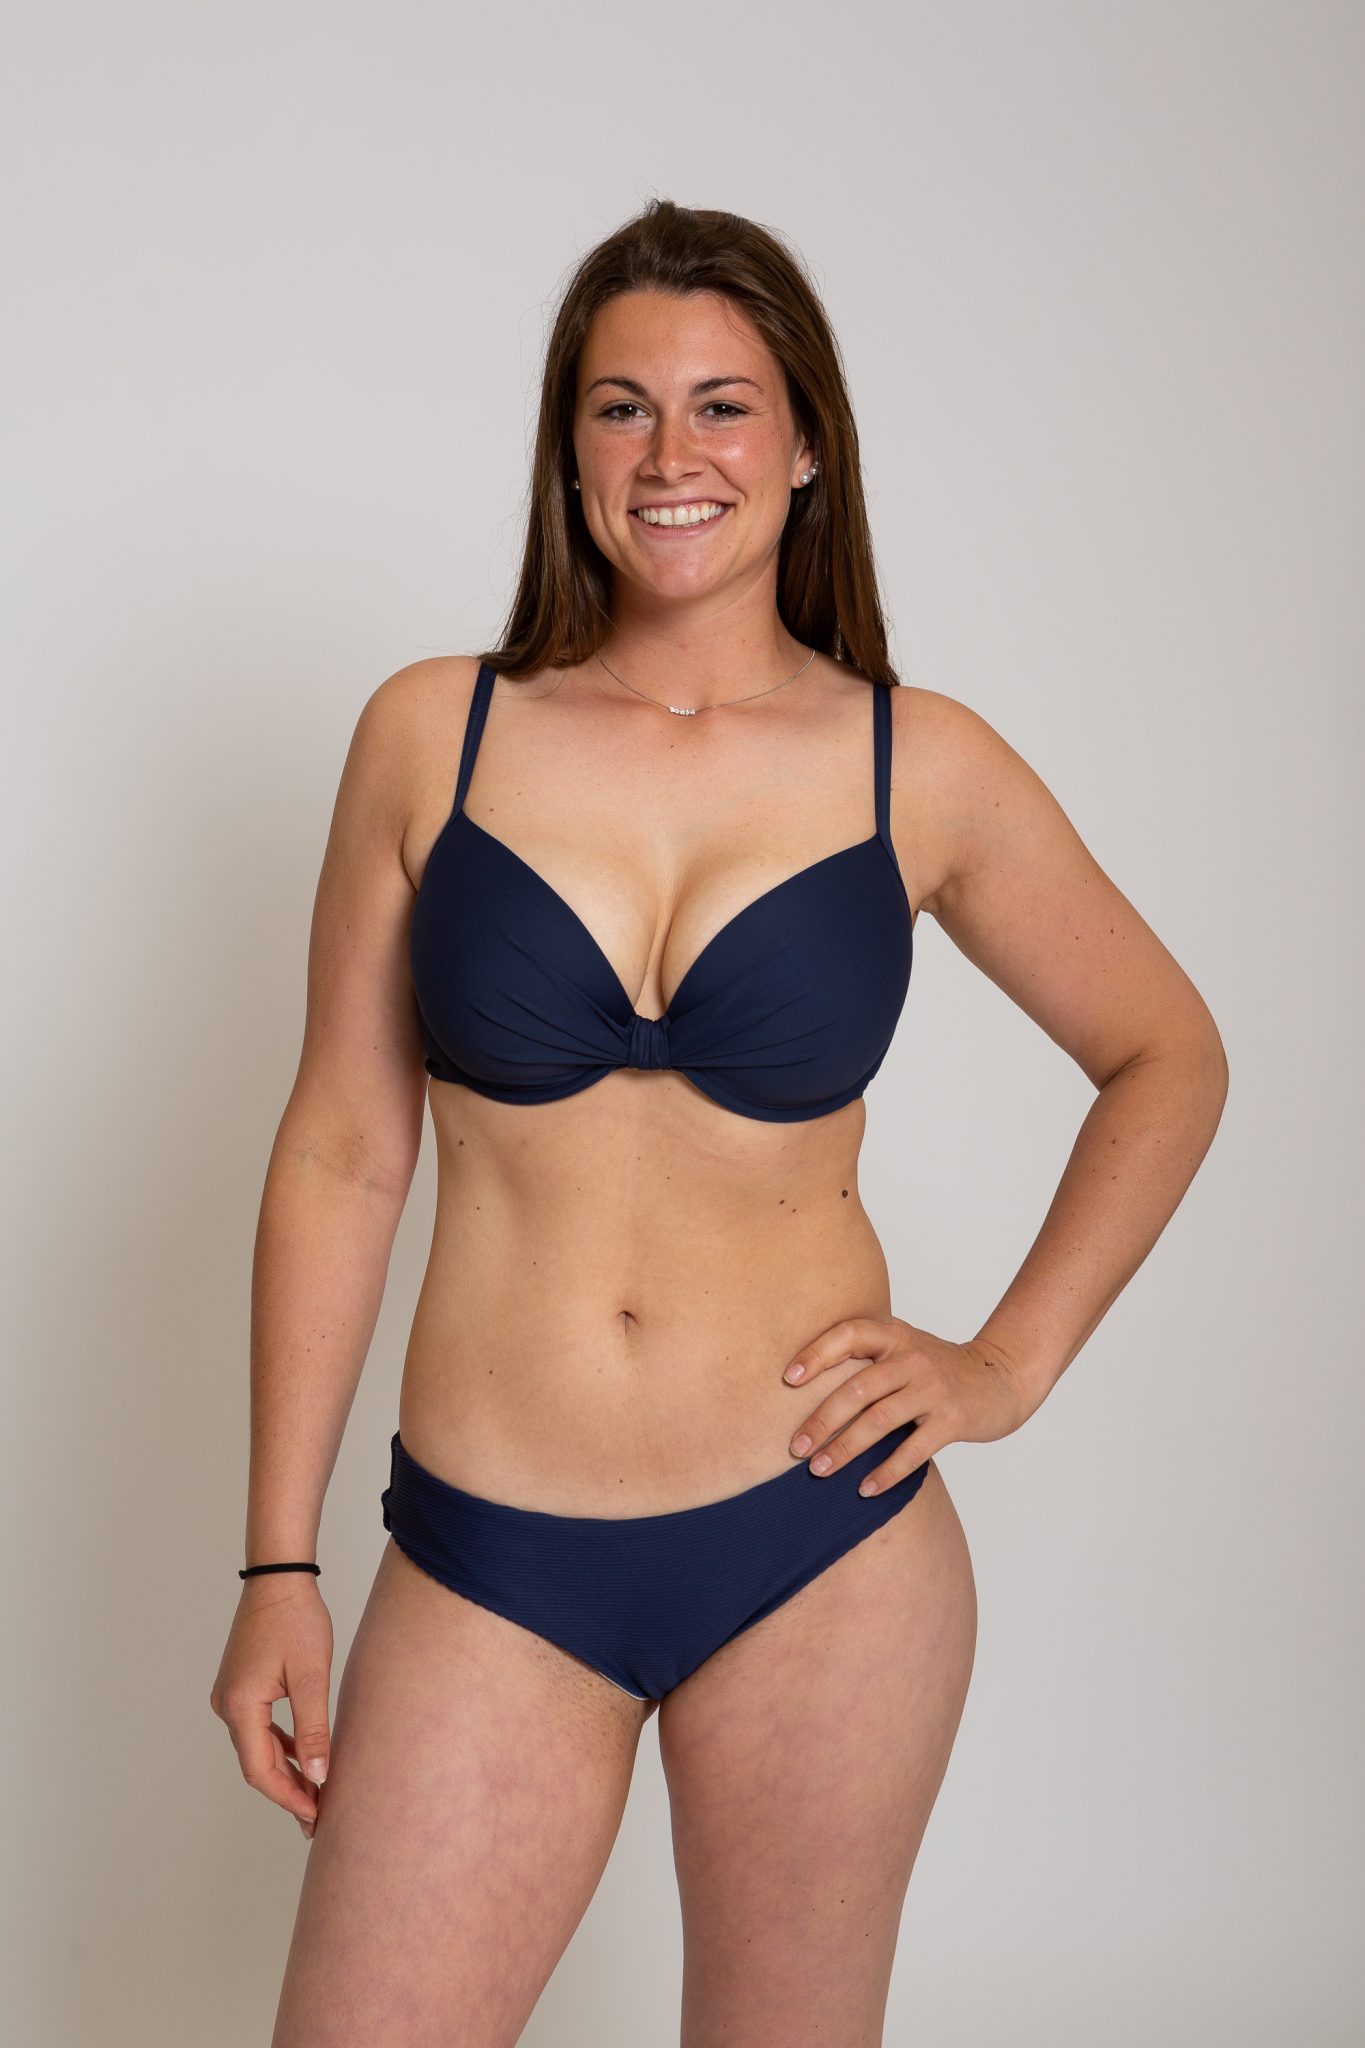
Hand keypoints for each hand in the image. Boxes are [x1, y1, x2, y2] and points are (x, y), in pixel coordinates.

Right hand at [209, 1574, 334, 1840]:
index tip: (315, 1815)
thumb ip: (312, 1729)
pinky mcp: (239, 1686)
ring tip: (314, 1791)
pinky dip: (278, 1745)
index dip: (288, 1797)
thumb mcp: (310, 1677)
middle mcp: (227, 1705)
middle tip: (318, 1814)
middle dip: (287, 1790)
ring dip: (283, 1769)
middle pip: (255, 1763)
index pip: (260, 1770)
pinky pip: (257, 1727)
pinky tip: (300, 1754)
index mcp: (239, 1706)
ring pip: (256, 1747)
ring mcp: (230, 1695)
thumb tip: (318, 1776)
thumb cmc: (295, 1620)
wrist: (279, 1578)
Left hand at [782, 1317, 1036, 1494]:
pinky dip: (886, 1472)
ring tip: (819, 1470)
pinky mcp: (953, 1419)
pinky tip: (865, 1489)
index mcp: (895, 1336)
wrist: (1002, 1377)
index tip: (788, 1380)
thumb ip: (868, 1358)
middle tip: (795, 1447)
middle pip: (858, 1388)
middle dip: (822, 1420)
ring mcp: (934, 1388)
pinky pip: (913, 1450)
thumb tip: (806, 1389)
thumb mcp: (905, 1348)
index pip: (850, 1334)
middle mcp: (913, 1358)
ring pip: (880, 1420)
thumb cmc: (938, 1369)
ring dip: (845, 1448)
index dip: (817, 1354)